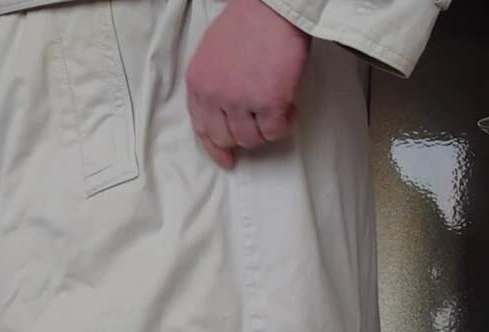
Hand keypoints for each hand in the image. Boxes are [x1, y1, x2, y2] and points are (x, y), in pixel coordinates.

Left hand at [186, 0, 310, 168]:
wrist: (272, 7)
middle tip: (261, 122)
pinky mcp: (268, 102)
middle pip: (227, 139)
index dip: (216, 148)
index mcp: (198, 84)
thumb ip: (213, 85)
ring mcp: (240, 101)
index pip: (202, 129)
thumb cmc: (248, 23)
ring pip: (251, 140)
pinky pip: (275, 132)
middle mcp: (214, 96)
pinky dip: (285, 124)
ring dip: (267, 129)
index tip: (228, 160)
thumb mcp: (212, 54)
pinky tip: (290, 107)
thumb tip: (226, 113)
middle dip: (245, 136)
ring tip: (278, 107)